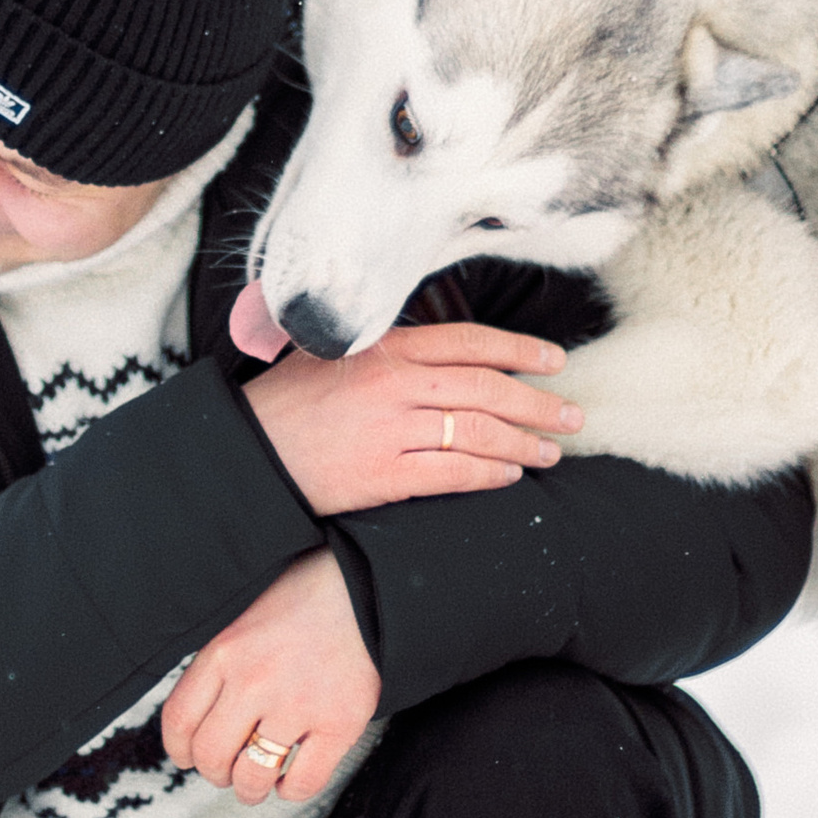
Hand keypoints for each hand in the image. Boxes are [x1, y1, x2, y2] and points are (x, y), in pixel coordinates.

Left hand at [161, 552, 380, 805]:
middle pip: (211, 755)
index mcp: (224, 653)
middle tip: (226, 773)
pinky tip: (289, 781)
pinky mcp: (340, 723)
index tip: (188, 757)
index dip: (180, 750)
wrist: (365, 586)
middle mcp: (254, 681)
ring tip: (256, 786)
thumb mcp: (244, 619)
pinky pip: (304, 781)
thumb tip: (201, 719)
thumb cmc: (304, 599)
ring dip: (249, 790)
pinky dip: (291, 790)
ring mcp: (297, 705)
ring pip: (253, 776)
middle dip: (214, 774)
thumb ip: (222, 666)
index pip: (179, 719)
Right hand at [241, 320, 581, 515]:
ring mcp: (391, 430)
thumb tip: (437, 348)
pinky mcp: (385, 474)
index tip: (554, 361)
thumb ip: (385, 347)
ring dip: (524, 442)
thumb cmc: (286, 404)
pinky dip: (490, 474)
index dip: (520, 349)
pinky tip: (510, 476)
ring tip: (550, 450)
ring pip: (479, 432)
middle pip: (486, 388)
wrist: (246, 453)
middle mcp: (393, 384)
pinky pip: (455, 473)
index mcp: (384, 347)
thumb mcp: (332, 354)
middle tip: (571, 414)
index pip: (469, 341)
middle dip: (538, 402)